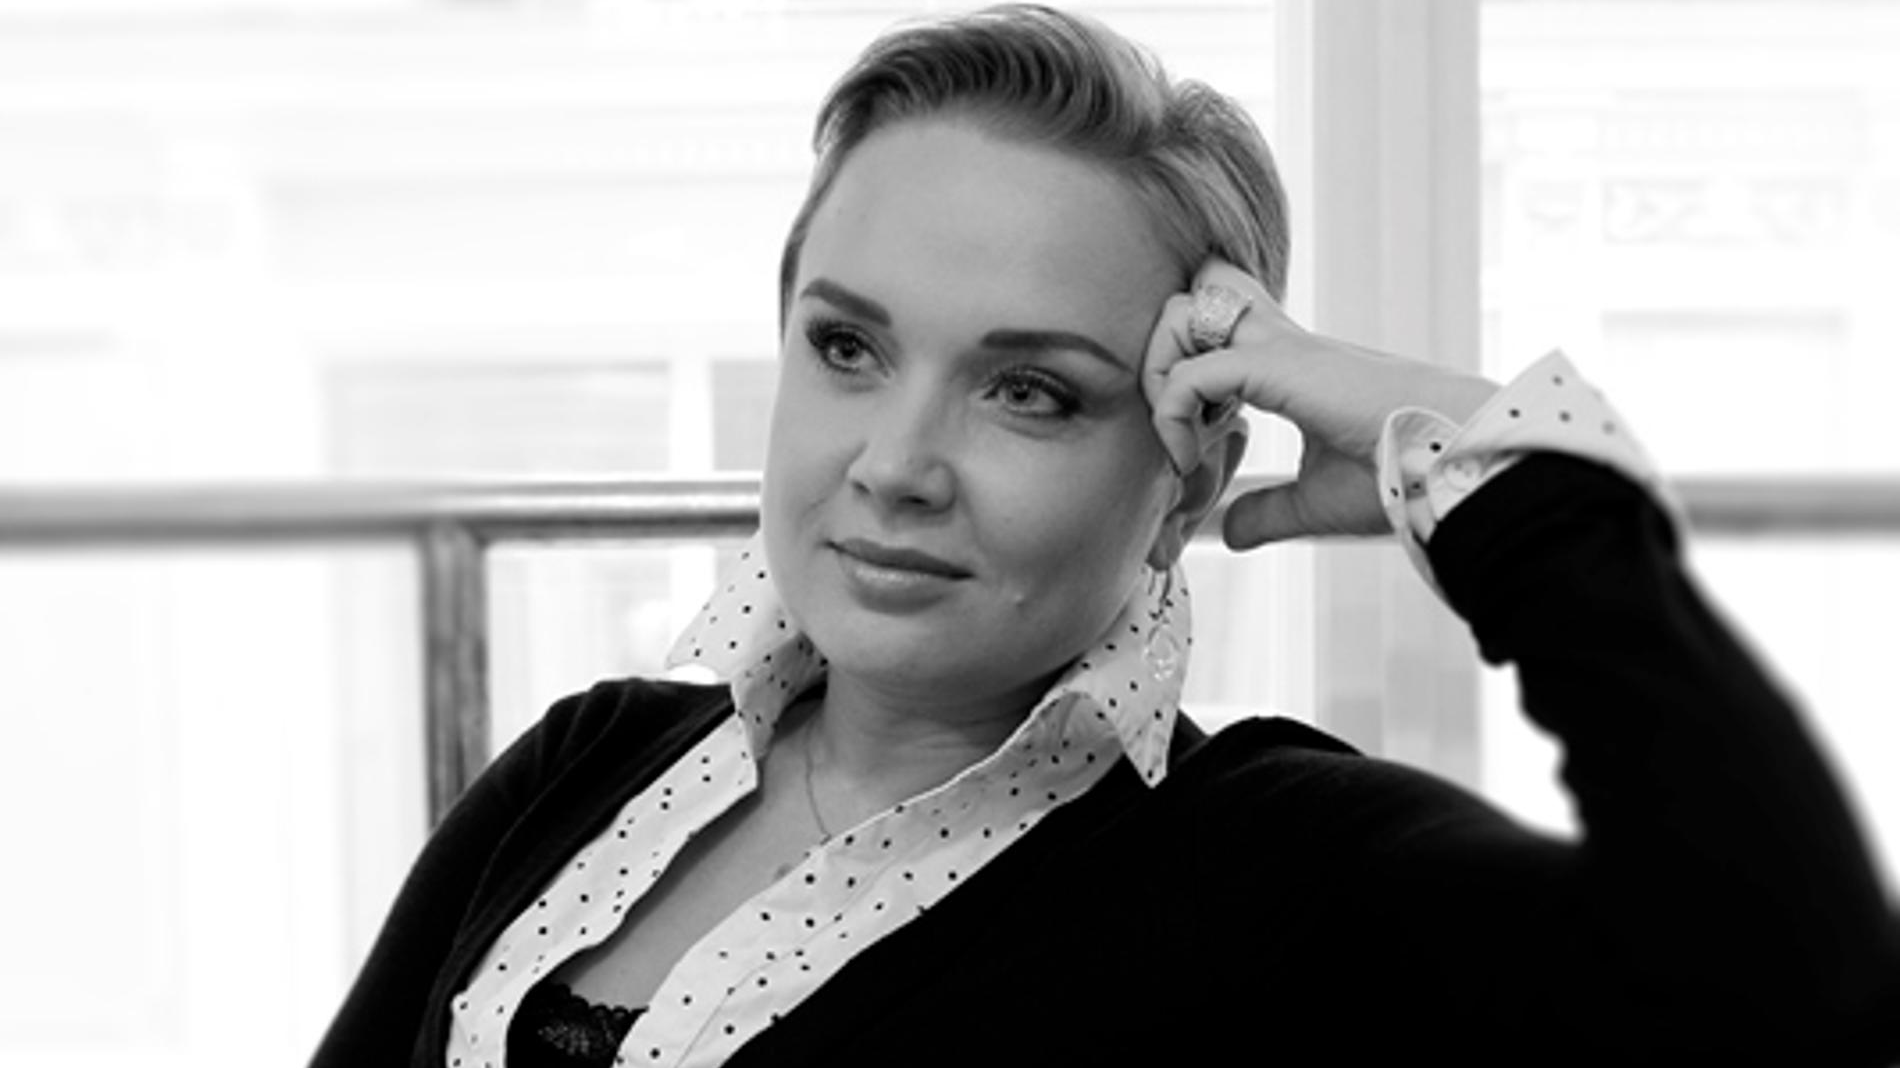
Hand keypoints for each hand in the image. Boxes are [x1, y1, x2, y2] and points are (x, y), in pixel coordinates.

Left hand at [1143, 259, 1500, 549]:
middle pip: (1189, 297)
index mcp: (1290, 365)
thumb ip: (1268, 511)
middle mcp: (1280, 344)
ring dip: (1159, 374)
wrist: (1458, 465)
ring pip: (1181, 312)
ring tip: (1180, 440)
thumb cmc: (1404, 475)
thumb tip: (1230, 531)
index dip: (1182, 375)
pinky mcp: (1284, 367)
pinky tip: (1188, 461)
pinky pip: (1194, 370)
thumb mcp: (1316, 502)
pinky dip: (1172, 412)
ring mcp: (1281, 349)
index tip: (1192, 448)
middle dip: (1158, 355)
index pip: (1213, 330)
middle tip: (1175, 426)